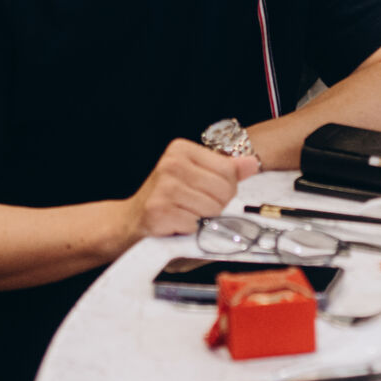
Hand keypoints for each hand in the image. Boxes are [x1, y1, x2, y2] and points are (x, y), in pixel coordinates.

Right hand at [120, 139, 258, 246]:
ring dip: (203, 220)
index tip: (207, 193)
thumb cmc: (165, 199)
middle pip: (223, 190)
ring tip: (185, 215)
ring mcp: (163, 187)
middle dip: (216, 206)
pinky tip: (176, 224)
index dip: (226, 189)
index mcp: (181, 149)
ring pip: (212, 209)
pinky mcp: (158, 210)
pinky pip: (195, 225)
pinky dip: (190, 231)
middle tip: (196, 208)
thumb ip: (225, 170)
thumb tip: (251, 163)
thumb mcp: (195, 177)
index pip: (228, 170)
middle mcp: (171, 164)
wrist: (128, 222)